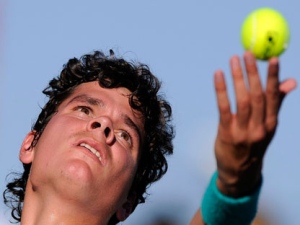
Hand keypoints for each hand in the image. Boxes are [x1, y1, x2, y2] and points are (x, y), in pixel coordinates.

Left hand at [214, 51, 296, 196]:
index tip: (273, 59)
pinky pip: (224, 108)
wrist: (239, 172)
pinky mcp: (226, 133)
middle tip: (247, 53)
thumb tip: (291, 81)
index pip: (274, 97)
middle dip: (253, 73)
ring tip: (234, 60)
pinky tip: (218, 75)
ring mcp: (243, 132)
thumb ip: (276, 103)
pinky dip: (221, 90)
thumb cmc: (253, 144)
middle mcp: (259, 128)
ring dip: (238, 78)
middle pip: (257, 96)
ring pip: (242, 100)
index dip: (274, 77)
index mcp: (271, 124)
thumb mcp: (267, 127)